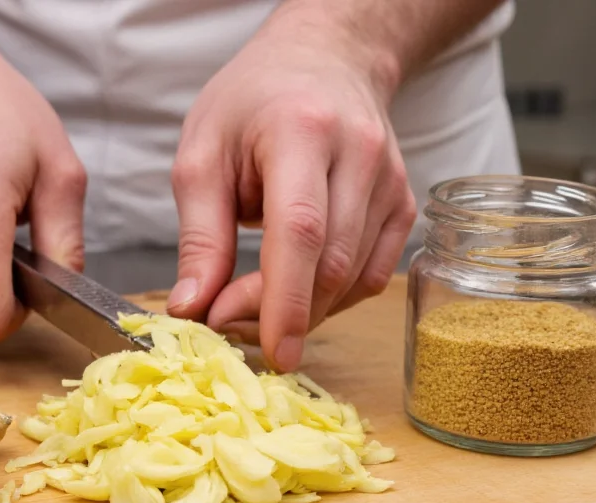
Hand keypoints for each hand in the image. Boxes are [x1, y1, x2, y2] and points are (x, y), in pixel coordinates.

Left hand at [167, 0, 416, 371]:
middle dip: (281, 312)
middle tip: (227, 323)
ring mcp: (391, 182)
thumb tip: (192, 307)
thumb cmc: (253, 101)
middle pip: (330, 263)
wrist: (324, 59)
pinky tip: (297, 286)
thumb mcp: (202, 154)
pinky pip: (373, 274)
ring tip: (253, 304)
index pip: (301, 229)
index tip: (268, 350)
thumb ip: (199, 235)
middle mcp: (360, 155)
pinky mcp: (402, 204)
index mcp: (302, 131)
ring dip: (304, 311)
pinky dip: (332, 297)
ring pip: (355, 278)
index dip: (285, 300)